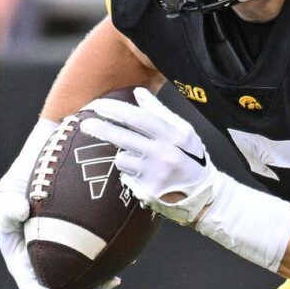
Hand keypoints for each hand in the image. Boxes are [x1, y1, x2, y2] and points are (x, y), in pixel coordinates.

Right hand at [0, 118, 119, 288]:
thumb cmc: (30, 169)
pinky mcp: (83, 235)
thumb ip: (6, 203)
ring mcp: (63, 244)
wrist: (57, 149)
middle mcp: (40, 251)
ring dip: (95, 282)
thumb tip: (20, 213)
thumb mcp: (10, 185)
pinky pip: (94, 252)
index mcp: (18, 249)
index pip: (25, 275)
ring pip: (79, 271)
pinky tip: (124, 261)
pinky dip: (105, 259)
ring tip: (113, 283)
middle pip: (57, 280)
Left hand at [81, 88, 223, 223]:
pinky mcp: (147, 192)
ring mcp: (154, 175)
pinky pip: (126, 178)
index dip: (116, 111)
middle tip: (85, 124)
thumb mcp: (184, 132)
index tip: (99, 106)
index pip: (139, 119)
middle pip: (123, 138)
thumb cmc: (191, 159)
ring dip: (125, 157)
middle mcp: (163, 154)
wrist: (203, 196)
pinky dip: (131, 175)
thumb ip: (160, 112)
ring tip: (141, 162)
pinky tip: (145, 177)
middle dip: (101, 129)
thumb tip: (138, 93)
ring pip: (122, 160)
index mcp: (173, 136)